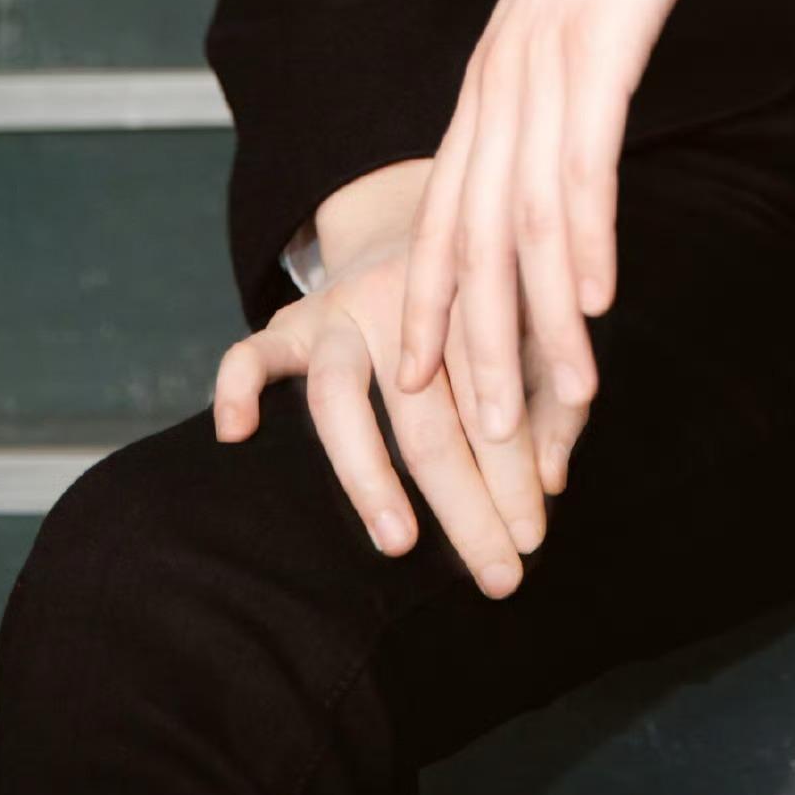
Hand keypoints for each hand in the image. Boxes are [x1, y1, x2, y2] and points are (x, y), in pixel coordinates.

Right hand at [210, 208, 587, 594]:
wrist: (408, 221)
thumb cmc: (481, 300)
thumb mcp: (535, 329)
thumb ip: (556, 400)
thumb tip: (552, 480)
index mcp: (474, 297)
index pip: (495, 395)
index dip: (516, 471)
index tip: (532, 538)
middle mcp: (406, 301)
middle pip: (430, 414)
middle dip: (467, 501)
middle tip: (496, 573)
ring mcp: (342, 310)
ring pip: (342, 395)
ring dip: (371, 473)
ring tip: (399, 540)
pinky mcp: (292, 320)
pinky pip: (252, 350)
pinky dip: (239, 386)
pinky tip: (238, 434)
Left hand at [393, 0, 739, 449]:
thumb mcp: (588, 5)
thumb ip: (569, 69)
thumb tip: (571, 127)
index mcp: (494, 68)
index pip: (446, 209)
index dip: (433, 302)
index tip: (425, 385)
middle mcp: (501, 71)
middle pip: (467, 231)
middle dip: (471, 344)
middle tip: (483, 437)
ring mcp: (545, 57)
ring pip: (520, 216)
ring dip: (536, 320)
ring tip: (554, 403)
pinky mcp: (601, 41)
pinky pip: (582, 160)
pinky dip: (582, 237)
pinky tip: (597, 300)